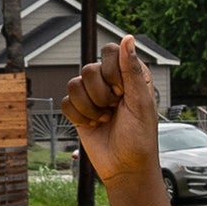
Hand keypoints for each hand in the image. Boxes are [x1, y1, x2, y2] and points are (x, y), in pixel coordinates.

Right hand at [63, 36, 161, 189]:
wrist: (125, 168)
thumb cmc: (140, 138)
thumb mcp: (140, 103)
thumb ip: (131, 70)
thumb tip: (128, 38)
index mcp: (129, 74)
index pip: (109, 52)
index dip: (112, 72)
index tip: (123, 93)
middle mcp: (109, 81)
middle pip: (88, 69)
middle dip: (101, 95)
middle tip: (114, 109)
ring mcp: (92, 95)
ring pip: (74, 85)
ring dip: (90, 108)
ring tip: (105, 119)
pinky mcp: (78, 110)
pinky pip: (65, 102)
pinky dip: (78, 116)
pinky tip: (93, 125)